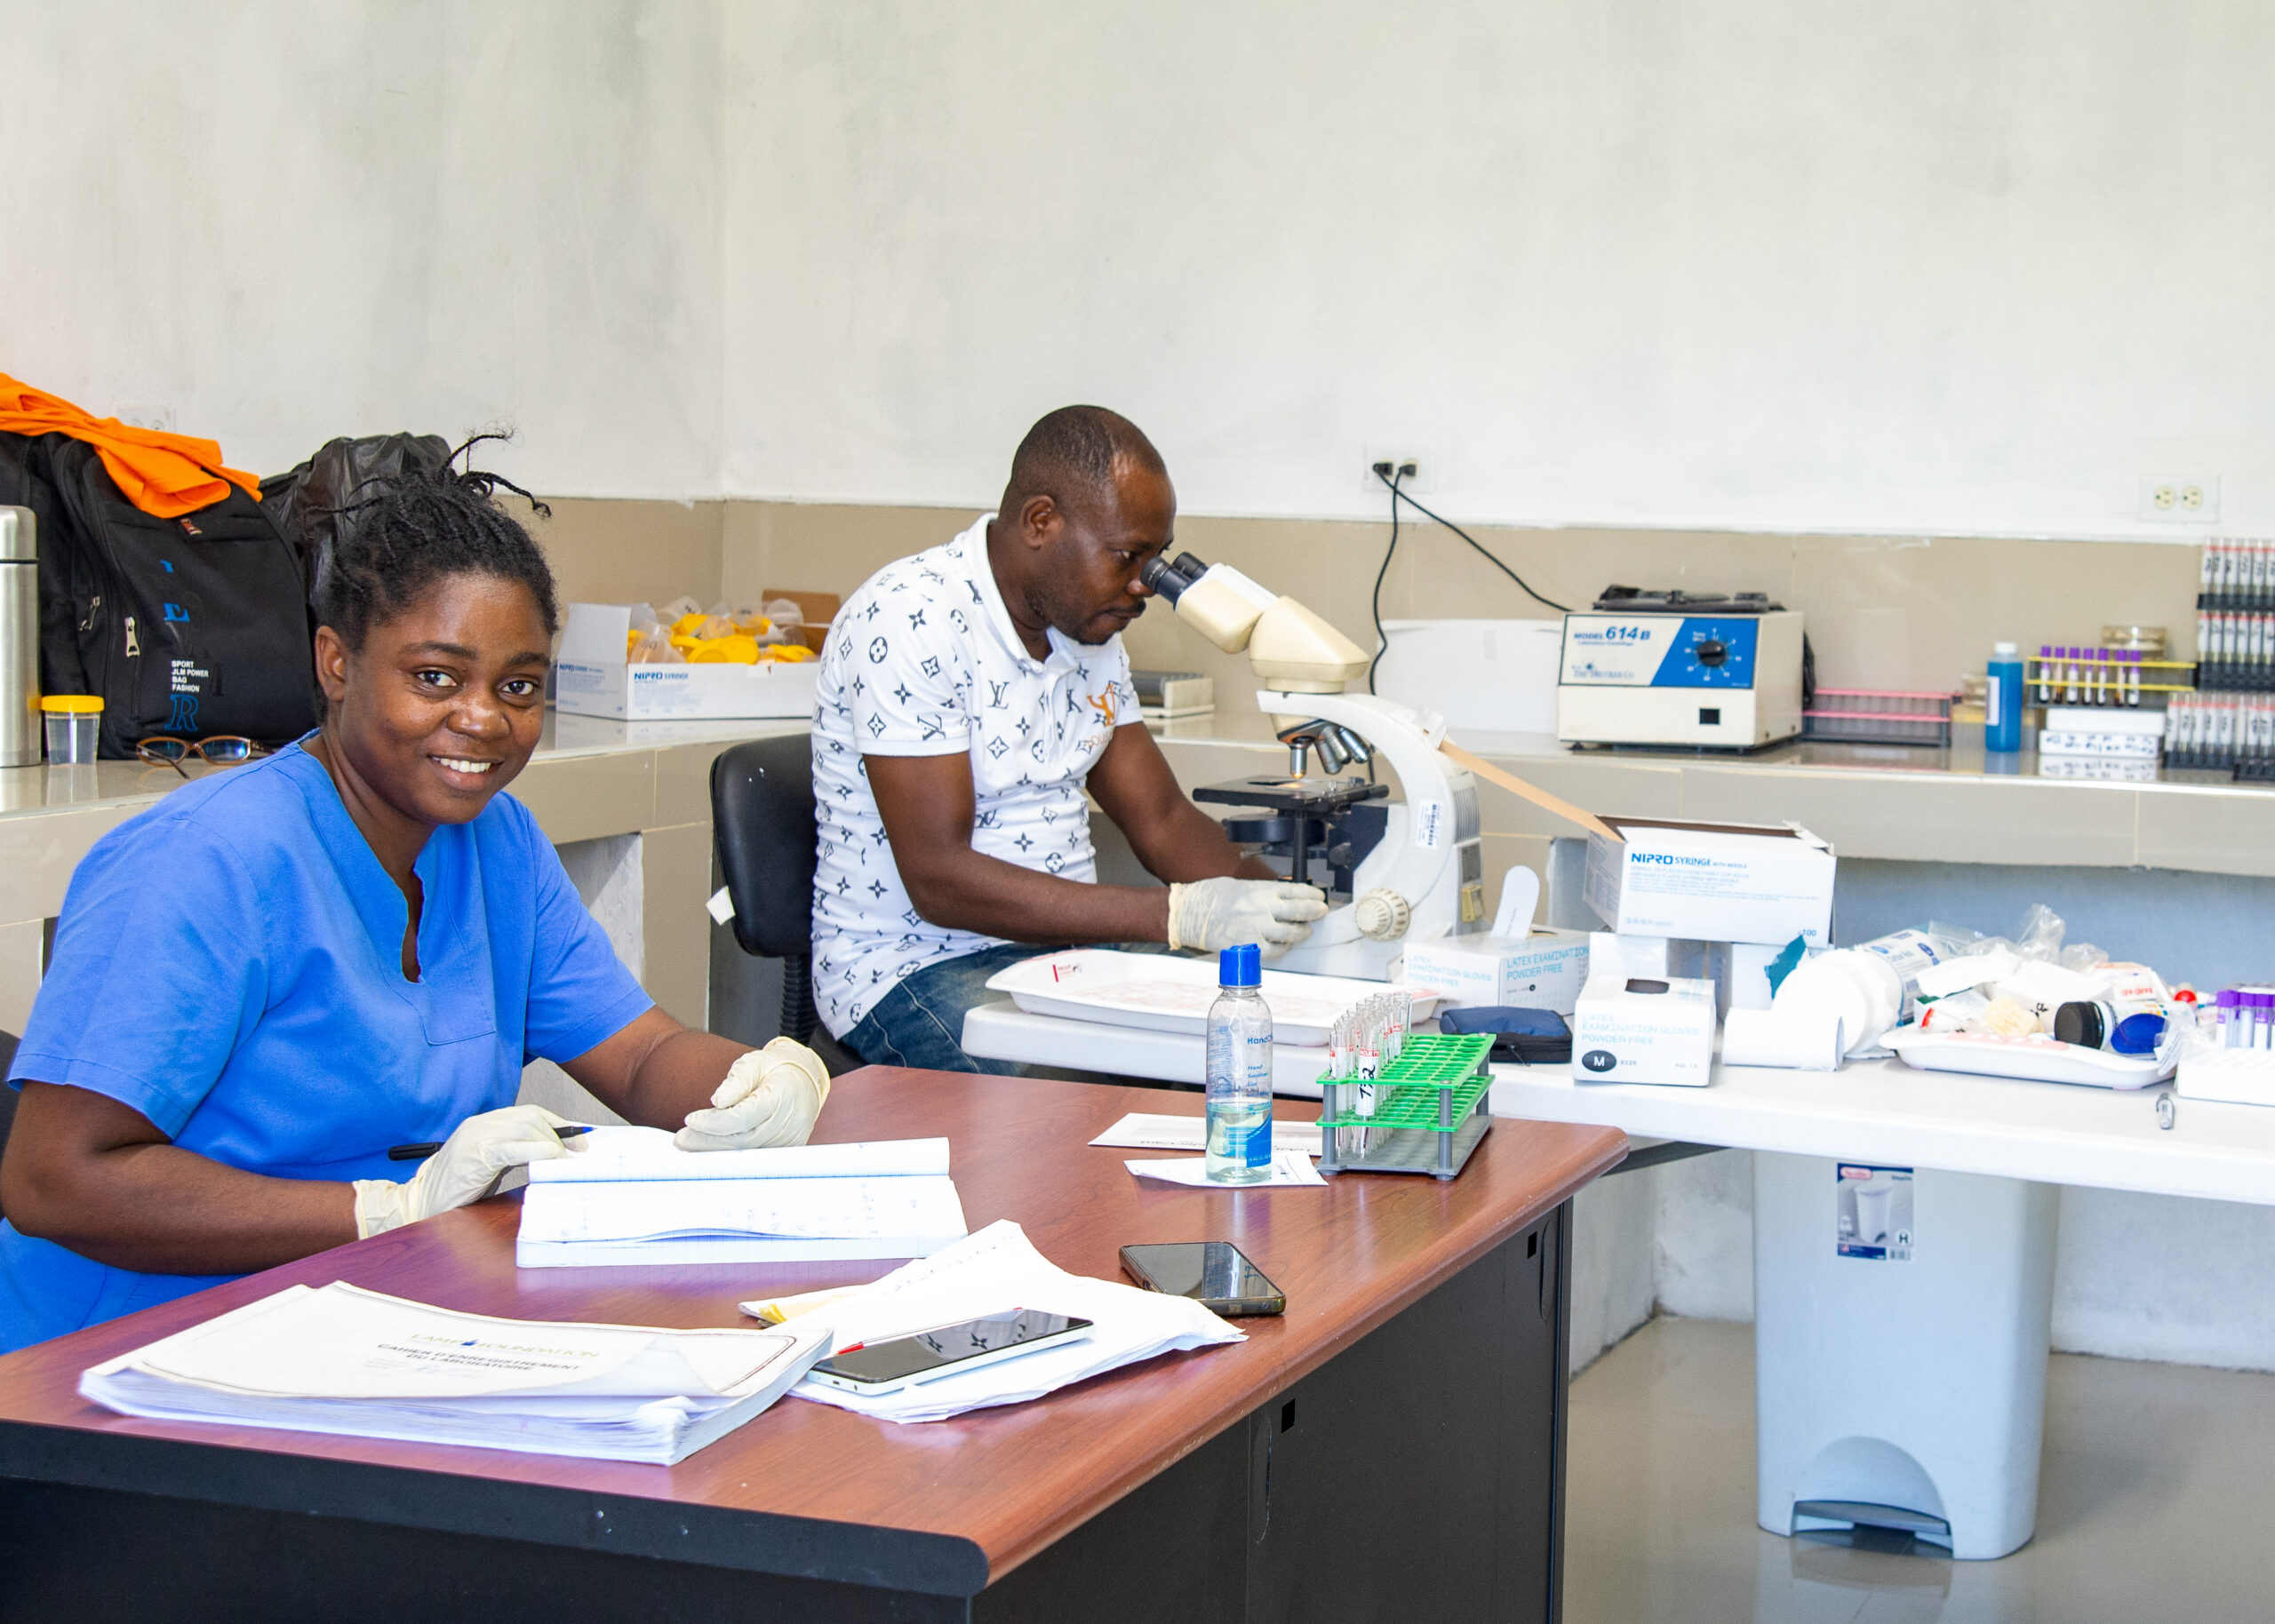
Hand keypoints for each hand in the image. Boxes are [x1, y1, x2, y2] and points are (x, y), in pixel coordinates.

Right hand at [352, 1105, 583, 1237]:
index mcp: (484, 1124)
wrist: (417, 1205)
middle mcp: (480, 1125)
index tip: (580, 1138)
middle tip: (581, 1150)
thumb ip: (516, 1154)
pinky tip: (552, 1159)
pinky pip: (512, 1146)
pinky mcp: (474, 1155)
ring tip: (567, 1159)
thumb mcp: (491, 1166)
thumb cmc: (456, 1190)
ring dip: (553, 1141)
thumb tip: (554, 1156)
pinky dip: (537, 1150)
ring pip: (526, 1126)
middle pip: (532, 1116)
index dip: (558, 1124)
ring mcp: (475, 1137)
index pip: (530, 1113)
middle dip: (562, 1131)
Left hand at [674, 1037, 831, 1151]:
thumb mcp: (754, 1063)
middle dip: (706, 1142)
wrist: (805, 1079)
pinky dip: (731, 1155)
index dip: (712, 1123)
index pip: (742, 1118)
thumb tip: (717, 1102)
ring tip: (689, 1144)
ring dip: (714, 1151)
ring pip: (746, 1155)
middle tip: (681, 1138)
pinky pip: (755, 1158)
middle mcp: (788, 1123)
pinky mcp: (786, 1150)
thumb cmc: (776, 1069)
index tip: (690, 1119)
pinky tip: (711, 1149)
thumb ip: (736, 1081)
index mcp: (781, 1096)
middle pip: (741, 1142)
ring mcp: (789, 1140)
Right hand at [1166, 876, 1328, 954]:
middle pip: (1301, 911)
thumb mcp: (1243, 886)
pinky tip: (1283, 944)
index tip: (1318, 896)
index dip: (1312, 894)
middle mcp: (1265, 909)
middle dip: (1315, 911)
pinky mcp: (1251, 947)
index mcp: (1263, 890)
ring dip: (1301, 932)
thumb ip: (1264, 893)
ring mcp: (1260, 929)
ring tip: (1304, 930)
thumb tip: (1280, 897)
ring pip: (1292, 933)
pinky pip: (1276, 951)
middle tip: (1320, 911)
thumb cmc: (1212, 897)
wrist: (1192, 913)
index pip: (1297, 890)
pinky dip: (1283, 948)